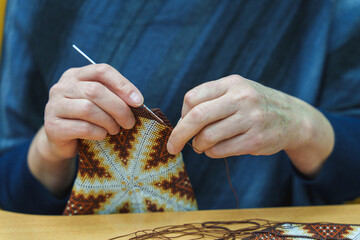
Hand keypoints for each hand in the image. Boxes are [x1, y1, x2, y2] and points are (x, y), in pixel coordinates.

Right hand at [28, 64, 142, 194]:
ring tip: (116, 130)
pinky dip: (99, 133)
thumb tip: (137, 101)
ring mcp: (54, 105)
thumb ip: (114, 97)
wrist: (61, 142)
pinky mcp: (52, 126)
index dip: (123, 85)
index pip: (102, 70)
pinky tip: (102, 135)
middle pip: (96, 90)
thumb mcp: (100, 104)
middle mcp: (62, 86)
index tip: (139, 101)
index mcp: (76, 75)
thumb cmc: (88, 119)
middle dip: (119, 108)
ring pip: (89, 109)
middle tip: (130, 122)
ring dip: (109, 122)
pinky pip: (83, 127)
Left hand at [167, 75, 333, 176]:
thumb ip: (211, 102)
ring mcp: (250, 119)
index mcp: (231, 84)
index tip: (183, 124)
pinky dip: (212, 152)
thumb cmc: (255, 106)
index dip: (182, 114)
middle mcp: (241, 98)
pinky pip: (221, 150)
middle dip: (179, 134)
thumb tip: (182, 124)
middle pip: (197, 116)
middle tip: (172, 147)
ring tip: (202, 146)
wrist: (293, 118)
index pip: (193, 97)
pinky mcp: (256, 139)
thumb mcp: (236, 92)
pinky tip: (217, 149)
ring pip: (208, 136)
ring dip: (199, 145)